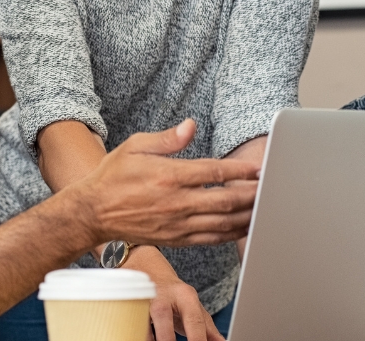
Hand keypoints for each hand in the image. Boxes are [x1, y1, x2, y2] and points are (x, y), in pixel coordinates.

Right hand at [72, 119, 258, 247]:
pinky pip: (210, 239)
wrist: (94, 212)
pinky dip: (231, 234)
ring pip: (222, 223)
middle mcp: (176, 203)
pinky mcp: (176, 239)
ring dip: (246, 216)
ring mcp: (177, 224)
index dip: (240, 172)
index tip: (257, 169)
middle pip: (225, 201)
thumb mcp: (135, 146)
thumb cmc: (114, 176)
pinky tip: (244, 227)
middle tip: (270, 188)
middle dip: (251, 195)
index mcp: (168, 177)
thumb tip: (190, 126)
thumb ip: (166, 138)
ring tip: (264, 208)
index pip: (214, 173)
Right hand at [128, 248, 221, 340]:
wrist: (148, 269)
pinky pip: (129, 323)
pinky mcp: (127, 302)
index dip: (197, 340)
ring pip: (141, 322)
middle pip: (164, 319)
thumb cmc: (174, 295)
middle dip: (166, 340)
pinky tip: (139, 336)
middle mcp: (164, 296)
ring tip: (152, 340)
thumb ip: (207, 328)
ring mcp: (143, 299)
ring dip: (147, 338)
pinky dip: (135, 334)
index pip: (194, 322)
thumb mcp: (193, 308)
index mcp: (186, 297)